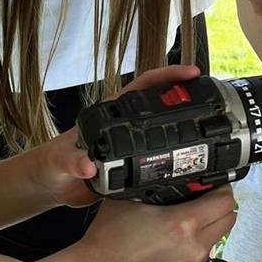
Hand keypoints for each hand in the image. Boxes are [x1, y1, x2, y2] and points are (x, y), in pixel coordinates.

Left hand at [31, 64, 204, 209]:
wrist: (49, 187)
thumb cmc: (50, 166)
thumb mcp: (59, 163)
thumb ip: (72, 162)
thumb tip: (88, 165)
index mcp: (109, 115)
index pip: (143, 86)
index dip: (168, 77)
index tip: (190, 74)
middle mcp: (123, 127)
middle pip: (161, 105)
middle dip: (187, 98)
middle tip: (212, 100)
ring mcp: (129, 146)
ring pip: (163, 131)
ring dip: (185, 128)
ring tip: (212, 131)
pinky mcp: (132, 168)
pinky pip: (159, 159)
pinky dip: (176, 160)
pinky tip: (193, 168)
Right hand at [75, 186, 237, 261]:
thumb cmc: (108, 240)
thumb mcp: (131, 198)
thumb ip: (156, 185)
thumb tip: (173, 176)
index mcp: (183, 225)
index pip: (225, 201)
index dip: (220, 187)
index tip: (211, 183)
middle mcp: (194, 249)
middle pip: (229, 219)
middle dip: (219, 206)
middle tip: (203, 198)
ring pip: (216, 239)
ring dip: (207, 226)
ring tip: (183, 221)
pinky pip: (202, 256)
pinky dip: (194, 246)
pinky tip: (173, 242)